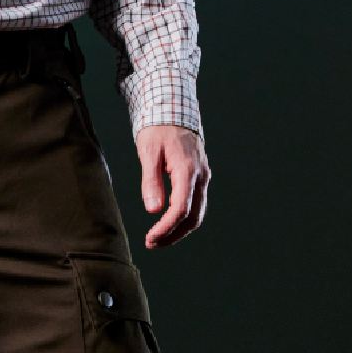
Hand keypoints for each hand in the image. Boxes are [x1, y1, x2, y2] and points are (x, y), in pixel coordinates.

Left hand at [135, 124, 210, 248]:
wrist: (174, 109)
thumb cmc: (158, 128)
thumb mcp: (148, 151)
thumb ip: (151, 181)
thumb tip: (153, 210)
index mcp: (187, 169)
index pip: (181, 208)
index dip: (166, 227)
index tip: (150, 238)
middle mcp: (201, 176)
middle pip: (193, 217)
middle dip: (174, 234)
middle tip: (152, 243)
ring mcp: (203, 177)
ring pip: (198, 213)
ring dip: (179, 229)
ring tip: (158, 238)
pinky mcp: (200, 176)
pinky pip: (196, 203)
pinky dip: (184, 218)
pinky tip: (168, 222)